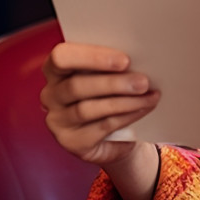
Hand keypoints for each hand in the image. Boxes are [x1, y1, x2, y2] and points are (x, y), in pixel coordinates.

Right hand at [40, 42, 161, 168]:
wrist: (114, 133)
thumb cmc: (108, 92)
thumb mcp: (106, 73)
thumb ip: (111, 65)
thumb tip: (139, 59)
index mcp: (55, 69)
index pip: (62, 56)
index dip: (92, 57)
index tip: (124, 60)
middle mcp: (50, 95)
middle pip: (76, 86)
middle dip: (113, 83)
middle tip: (143, 81)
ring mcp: (58, 121)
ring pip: (88, 109)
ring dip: (124, 102)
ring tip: (148, 96)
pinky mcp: (72, 142)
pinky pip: (101, 127)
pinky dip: (126, 117)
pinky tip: (143, 109)